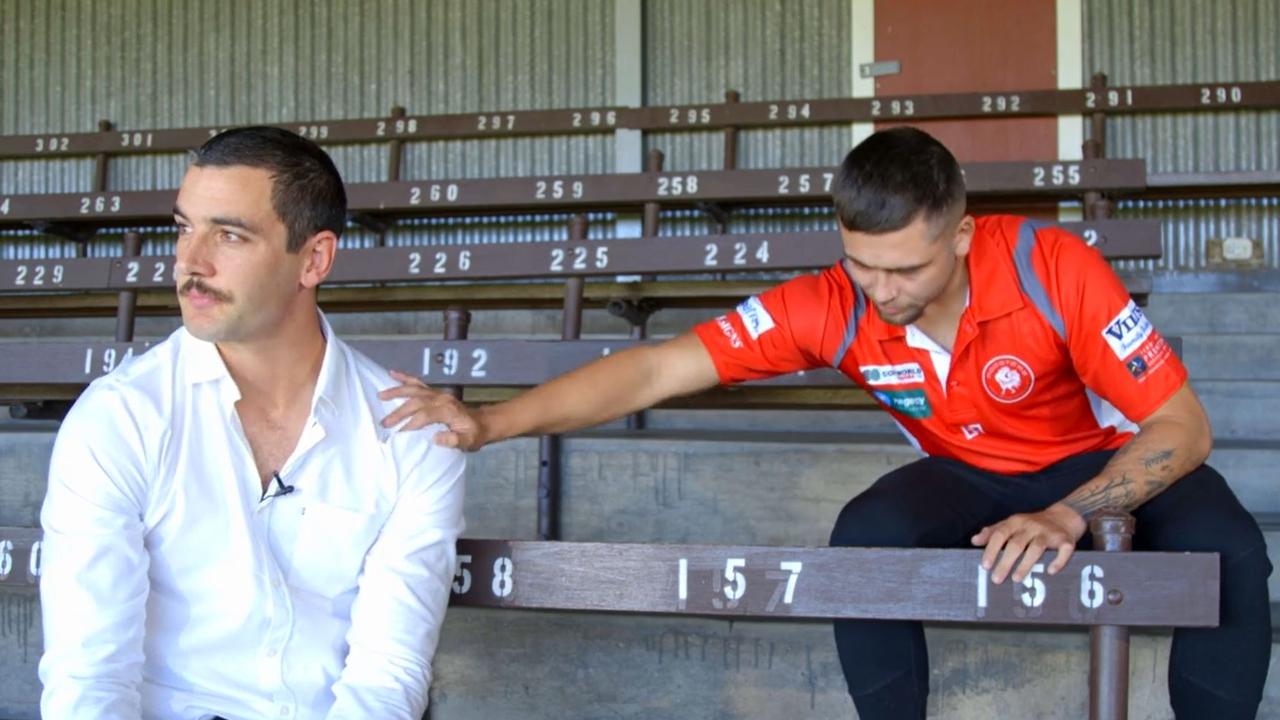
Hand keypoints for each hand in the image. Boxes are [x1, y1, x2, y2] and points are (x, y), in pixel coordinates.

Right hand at [377, 369, 487, 450]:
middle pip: (416, 402)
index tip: (398, 435)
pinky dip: (405, 378)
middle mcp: (441, 399)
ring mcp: (438, 394)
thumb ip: (454, 441)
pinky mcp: (435, 393)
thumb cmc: (474, 434)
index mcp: (448, 410)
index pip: (425, 415)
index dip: (411, 425)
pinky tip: (392, 373)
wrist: (483, 423)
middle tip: (385, 423)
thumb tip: (435, 438)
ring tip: (381, 395)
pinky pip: (418, 383)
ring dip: (397, 391)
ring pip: (414, 390)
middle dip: (399, 412)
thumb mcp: (469, 442)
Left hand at [971, 503, 1086, 583]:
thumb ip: (993, 532)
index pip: (1000, 534)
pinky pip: (1063, 551)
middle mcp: (1031, 525)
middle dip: (1005, 562)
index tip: (985, 566)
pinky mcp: (1066, 540)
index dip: (992, 549)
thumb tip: (974, 541)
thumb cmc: (1032, 524)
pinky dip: (1058, 561)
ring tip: (1016, 578)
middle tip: (996, 579)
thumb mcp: (1012, 524)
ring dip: (1026, 564)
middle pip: (1016, 544)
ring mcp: (1049, 532)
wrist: (1064, 516)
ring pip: (1037, 548)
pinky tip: (1050, 571)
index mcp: (1016, 522)